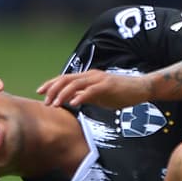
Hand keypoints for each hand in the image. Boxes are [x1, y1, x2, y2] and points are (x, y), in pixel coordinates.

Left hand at [37, 69, 154, 108]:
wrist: (141, 89)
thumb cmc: (121, 93)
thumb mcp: (99, 96)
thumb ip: (85, 96)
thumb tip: (70, 100)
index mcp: (88, 77)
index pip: (64, 78)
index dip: (51, 84)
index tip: (40, 92)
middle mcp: (91, 75)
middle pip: (66, 79)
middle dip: (52, 89)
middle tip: (45, 101)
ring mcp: (99, 80)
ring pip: (75, 84)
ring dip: (62, 94)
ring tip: (55, 104)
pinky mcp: (108, 86)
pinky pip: (90, 91)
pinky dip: (80, 97)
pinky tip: (73, 104)